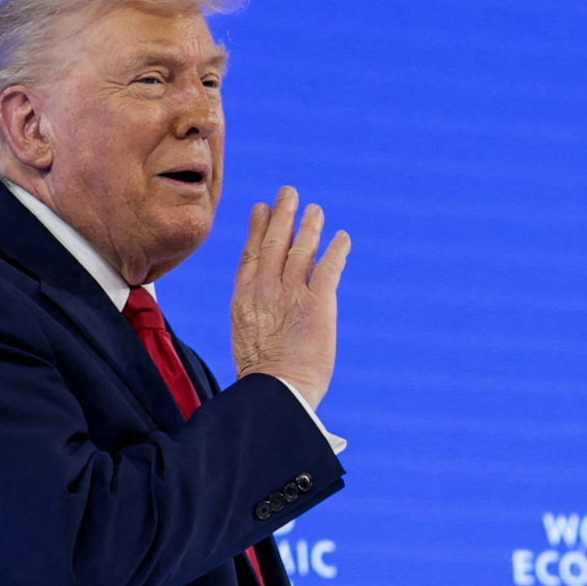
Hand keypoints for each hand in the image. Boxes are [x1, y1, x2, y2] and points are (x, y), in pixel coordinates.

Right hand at [231, 187, 348, 411]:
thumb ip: (253, 315)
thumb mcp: (245, 337)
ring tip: (316, 210)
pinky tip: (342, 238)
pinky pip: (329, 267)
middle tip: (289, 193)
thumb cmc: (262, 377)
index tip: (261, 209)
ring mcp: (291, 293)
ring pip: (301, 248)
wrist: (276, 391)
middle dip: (282, 214)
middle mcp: (266, 289)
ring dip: (310, 226)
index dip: (257, 228)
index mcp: (244, 298)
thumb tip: (259, 317)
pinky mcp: (318, 303)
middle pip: (274, 242)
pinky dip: (337, 250)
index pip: (251, 254)